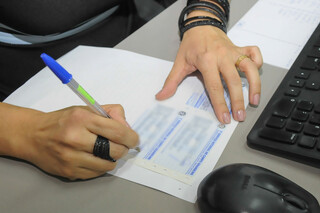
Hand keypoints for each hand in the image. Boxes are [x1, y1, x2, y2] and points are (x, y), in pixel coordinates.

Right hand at [4, 104, 138, 179]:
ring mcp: (71, 157)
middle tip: (120, 145)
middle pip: (115, 150)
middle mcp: (76, 138)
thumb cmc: (63, 121)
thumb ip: (110, 114)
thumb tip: (127, 127)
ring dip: (112, 159)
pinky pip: (96, 173)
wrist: (33, 135)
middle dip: (123, 149)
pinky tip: (94, 158)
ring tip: (106, 151)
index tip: (134, 139)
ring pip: (108, 165)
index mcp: (82, 119)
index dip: (132, 137)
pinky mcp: (69, 172)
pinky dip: (100, 167)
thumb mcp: (86, 109)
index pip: (117, 131)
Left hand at [156, 25, 262, 123]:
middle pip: (233, 81)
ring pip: (249, 68)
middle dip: (238, 101)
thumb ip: (171, 81)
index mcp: (206, 61)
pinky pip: (254, 53)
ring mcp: (233, 51)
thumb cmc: (191, 45)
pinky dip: (258, 62)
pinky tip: (256, 74)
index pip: (214, 86)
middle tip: (240, 116)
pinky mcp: (240, 48)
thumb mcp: (179, 63)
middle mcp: (222, 56)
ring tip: (255, 101)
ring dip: (255, 85)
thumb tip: (161, 97)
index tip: (224, 118)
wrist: (201, 26)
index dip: (220, 104)